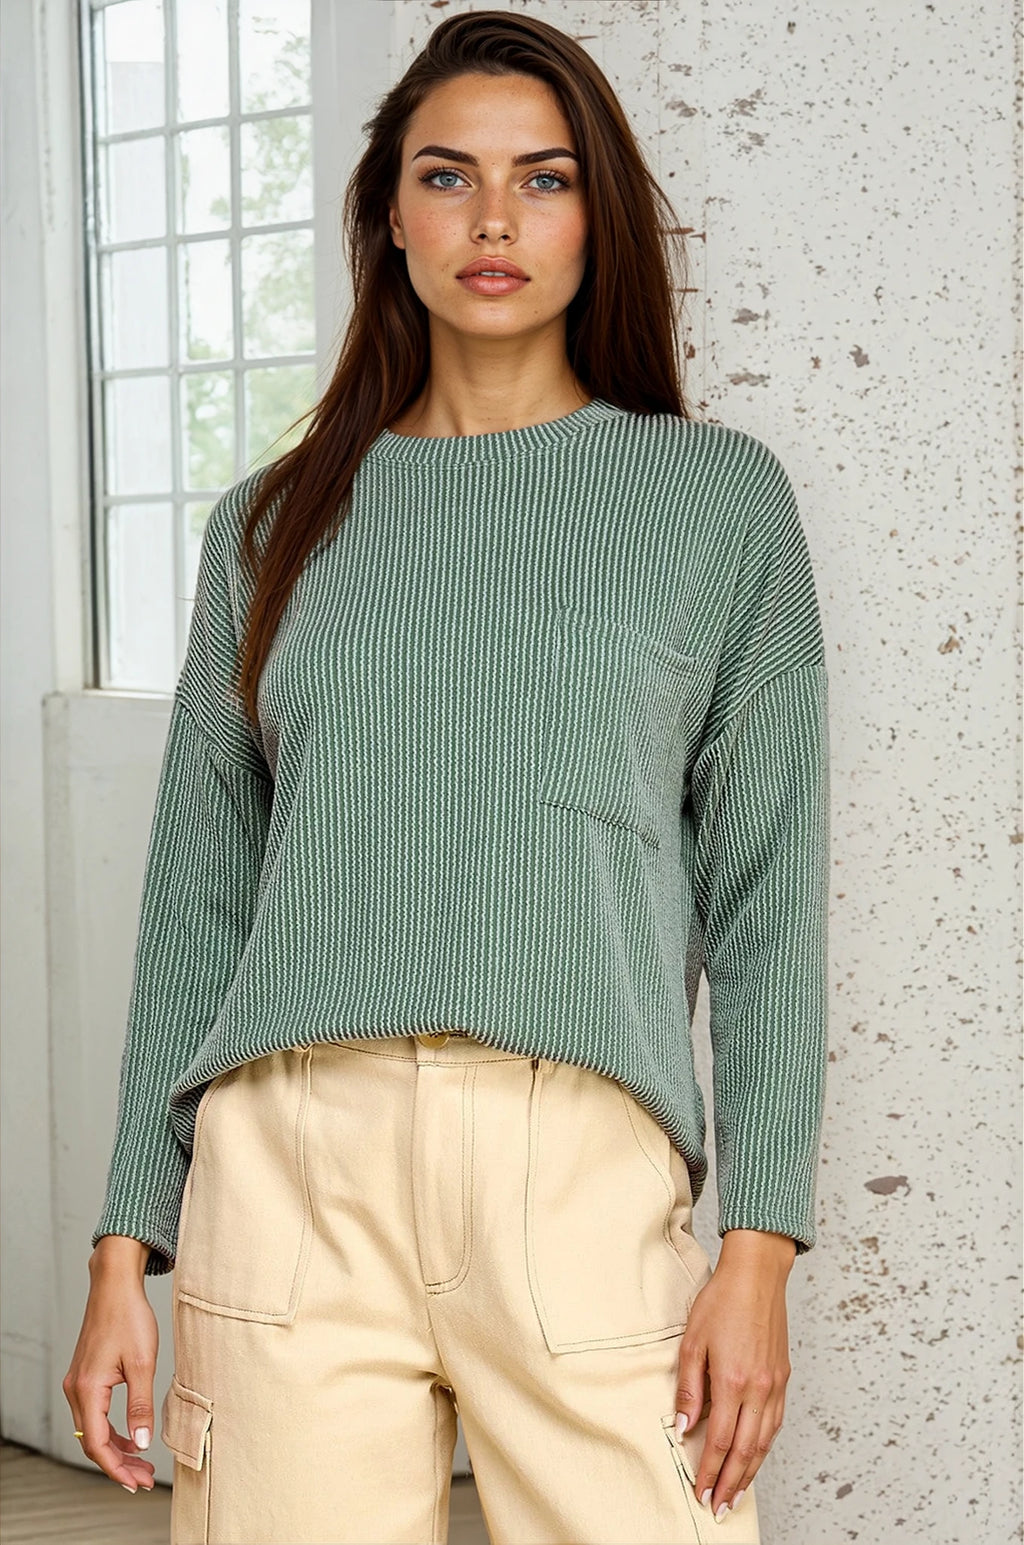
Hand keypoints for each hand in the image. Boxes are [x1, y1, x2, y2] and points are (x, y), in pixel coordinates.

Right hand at [61, 1245, 158, 1492]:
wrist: (115, 1285)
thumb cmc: (129, 1317)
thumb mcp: (142, 1363)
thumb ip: (140, 1405)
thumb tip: (141, 1443)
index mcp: (88, 1389)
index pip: (97, 1444)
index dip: (117, 1468)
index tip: (137, 1483)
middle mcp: (76, 1389)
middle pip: (93, 1441)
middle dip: (117, 1464)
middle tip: (142, 1478)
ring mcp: (78, 1382)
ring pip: (93, 1429)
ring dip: (115, 1448)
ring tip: (139, 1462)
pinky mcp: (85, 1375)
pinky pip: (94, 1413)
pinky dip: (111, 1429)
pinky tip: (130, 1435)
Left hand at [674, 1228, 794, 1521]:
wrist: (757, 1274)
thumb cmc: (722, 1300)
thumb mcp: (693, 1341)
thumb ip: (689, 1388)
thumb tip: (683, 1427)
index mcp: (734, 1380)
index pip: (720, 1440)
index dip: (710, 1471)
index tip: (701, 1492)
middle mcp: (759, 1388)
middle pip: (746, 1450)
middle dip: (732, 1483)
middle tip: (719, 1507)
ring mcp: (775, 1384)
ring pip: (765, 1441)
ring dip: (751, 1472)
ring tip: (737, 1493)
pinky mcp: (783, 1377)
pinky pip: (775, 1422)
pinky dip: (765, 1446)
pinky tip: (756, 1456)